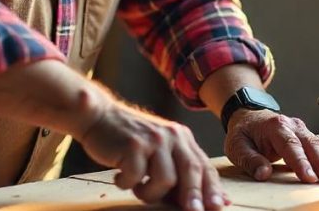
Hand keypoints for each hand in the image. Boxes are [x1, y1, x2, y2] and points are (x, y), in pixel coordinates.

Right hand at [77, 101, 229, 210]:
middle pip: (191, 171)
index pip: (204, 166)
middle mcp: (171, 136)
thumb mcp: (160, 149)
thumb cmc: (130, 140)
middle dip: (194, 196)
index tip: (219, 207)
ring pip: (165, 179)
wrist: (99, 117)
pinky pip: (137, 177)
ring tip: (137, 188)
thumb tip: (211, 198)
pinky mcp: (133, 145)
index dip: (212, 188)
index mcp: (182, 137)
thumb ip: (181, 169)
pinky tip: (119, 177)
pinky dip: (127, 184)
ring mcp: (152, 139)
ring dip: (150, 193)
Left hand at [224, 110, 318, 183]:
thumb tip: (263, 174)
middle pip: (310, 144)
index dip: (300, 162)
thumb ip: (250, 159)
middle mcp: (292, 125)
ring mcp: (302, 130)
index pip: (289, 145)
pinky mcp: (308, 136)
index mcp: (274, 126)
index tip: (309, 178)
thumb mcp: (237, 146)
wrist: (249, 116)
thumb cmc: (243, 134)